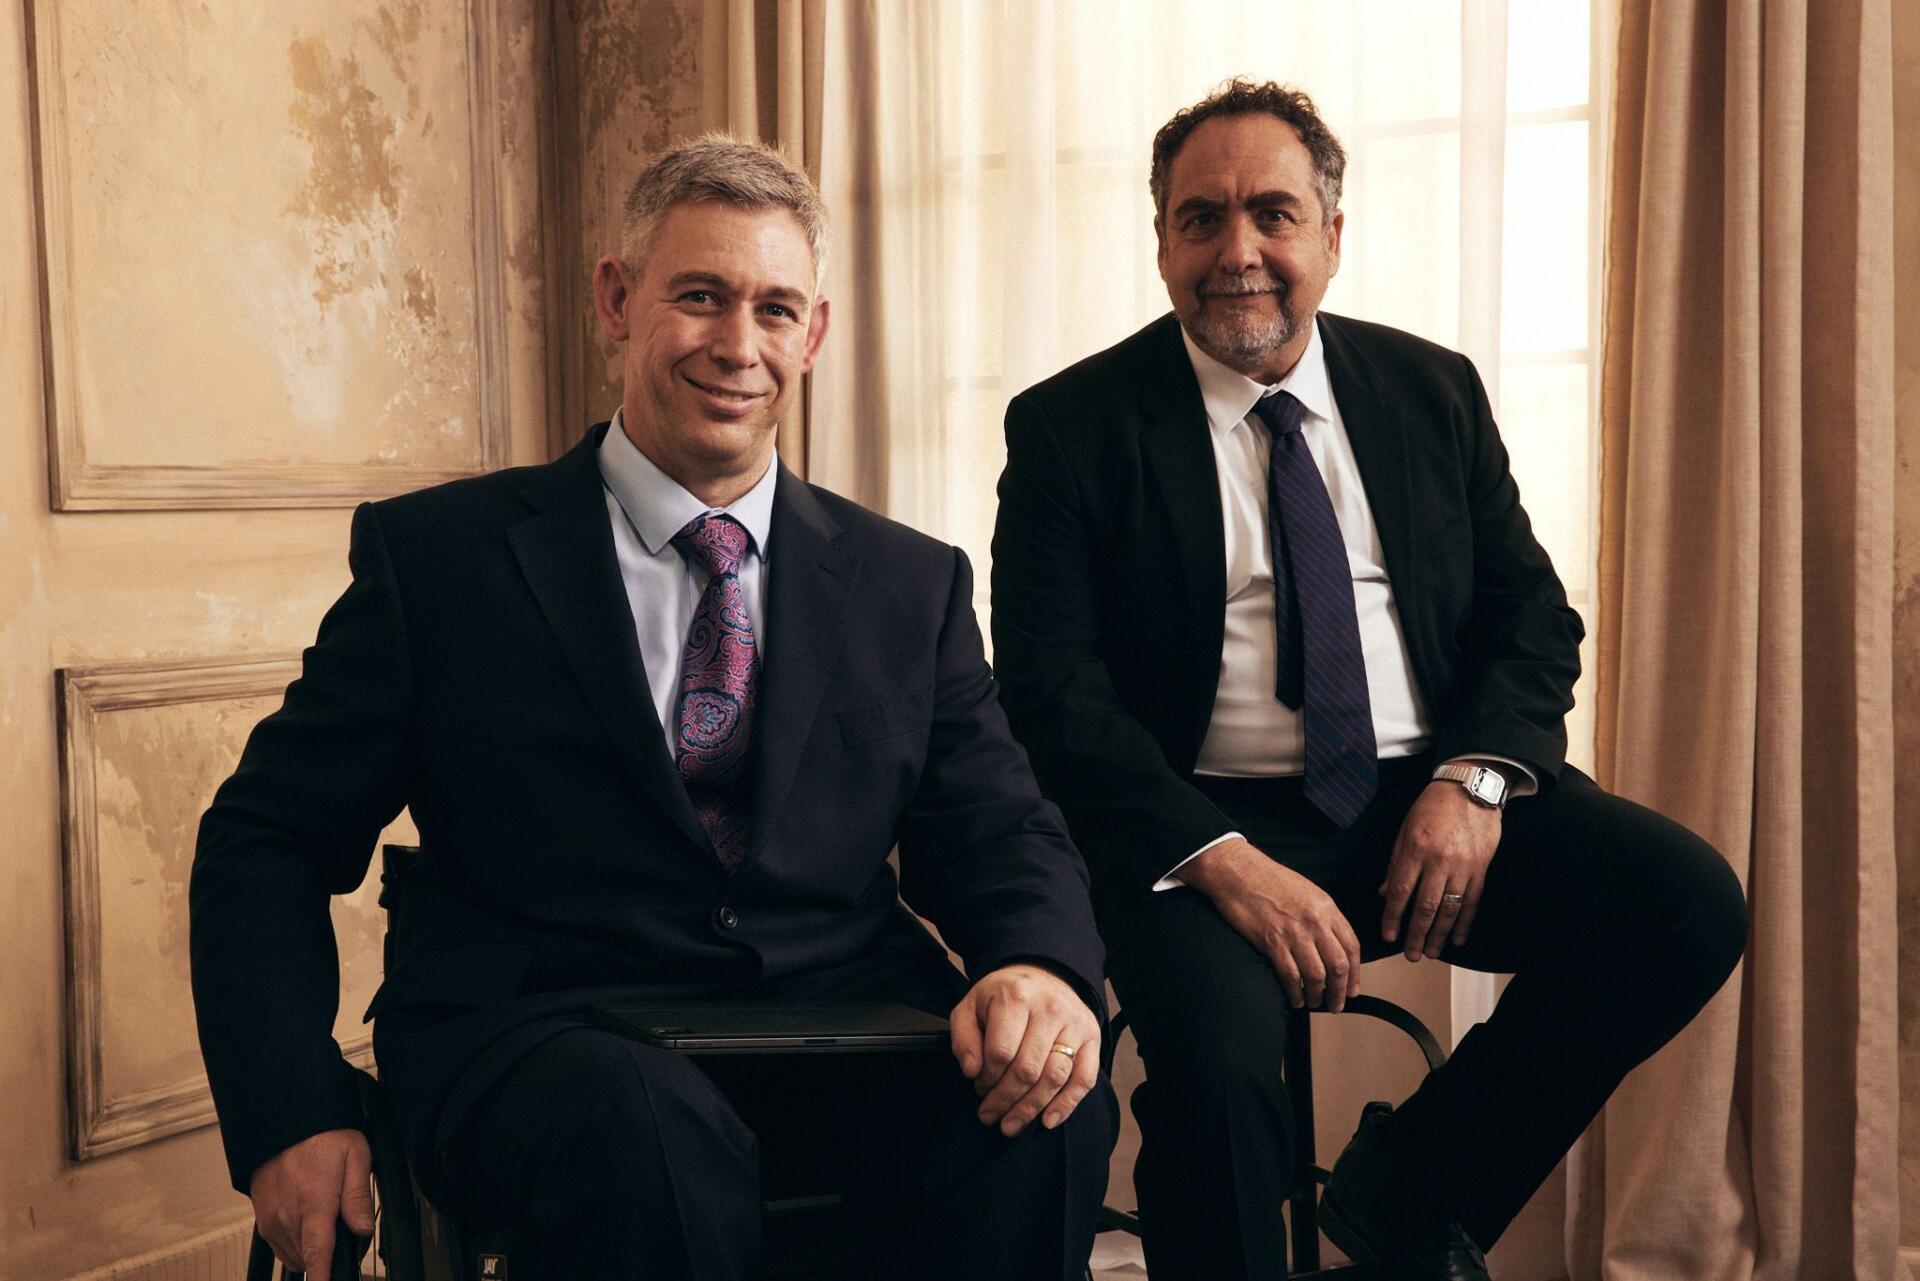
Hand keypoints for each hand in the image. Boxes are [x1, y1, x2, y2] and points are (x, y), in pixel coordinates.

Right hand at [247, 1128, 373, 1273]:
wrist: (286, 1122)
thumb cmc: (322, 1135)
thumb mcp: (355, 1156)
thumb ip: (359, 1196)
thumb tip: (364, 1230)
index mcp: (314, 1203)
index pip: (317, 1253)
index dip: (323, 1277)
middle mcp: (288, 1216)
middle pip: (309, 1257)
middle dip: (329, 1254)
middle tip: (344, 1228)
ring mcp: (271, 1219)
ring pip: (294, 1255)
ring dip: (312, 1250)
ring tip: (326, 1220)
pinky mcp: (262, 1219)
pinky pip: (280, 1247)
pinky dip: (296, 1245)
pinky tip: (308, 1226)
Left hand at [950, 963, 1100, 1136]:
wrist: (1043, 974)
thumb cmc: (1003, 996)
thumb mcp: (971, 1006)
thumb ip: (963, 1037)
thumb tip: (971, 1071)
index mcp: (1017, 997)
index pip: (1001, 1052)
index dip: (987, 1078)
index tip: (979, 1087)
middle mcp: (1050, 1008)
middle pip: (1027, 1069)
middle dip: (1005, 1100)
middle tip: (989, 1115)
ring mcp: (1075, 1024)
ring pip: (1054, 1077)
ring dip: (1030, 1108)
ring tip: (1011, 1125)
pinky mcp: (1092, 1038)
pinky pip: (1084, 1079)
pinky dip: (1067, 1104)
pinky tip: (1048, 1120)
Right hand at [1180, 838, 1360, 1011]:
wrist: (1238, 872)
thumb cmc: (1269, 879)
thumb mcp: (1306, 891)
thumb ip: (1322, 915)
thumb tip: (1330, 944)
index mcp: (1326, 907)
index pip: (1351, 946)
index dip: (1355, 973)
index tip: (1352, 988)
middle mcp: (1314, 922)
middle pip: (1338, 965)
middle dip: (1340, 991)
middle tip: (1337, 1005)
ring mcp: (1294, 933)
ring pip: (1316, 975)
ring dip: (1317, 995)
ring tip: (1314, 1003)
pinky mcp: (1272, 942)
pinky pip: (1290, 976)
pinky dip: (1295, 992)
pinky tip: (1295, 998)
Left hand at [1380, 781, 1500, 958]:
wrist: (1470, 790)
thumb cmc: (1432, 808)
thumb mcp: (1406, 830)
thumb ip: (1396, 863)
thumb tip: (1383, 893)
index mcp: (1415, 850)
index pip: (1400, 892)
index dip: (1392, 916)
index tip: (1388, 935)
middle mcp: (1439, 862)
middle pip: (1425, 907)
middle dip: (1416, 934)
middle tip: (1411, 955)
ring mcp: (1462, 867)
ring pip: (1449, 909)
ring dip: (1439, 935)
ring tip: (1431, 953)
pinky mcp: (1481, 869)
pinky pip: (1472, 902)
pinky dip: (1464, 923)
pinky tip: (1456, 939)